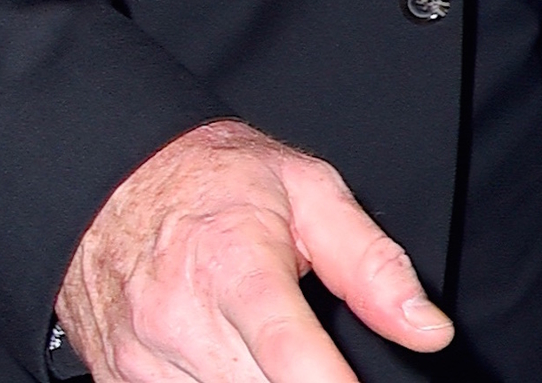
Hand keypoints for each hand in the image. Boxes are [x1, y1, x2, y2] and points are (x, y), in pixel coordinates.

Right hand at [57, 118, 446, 382]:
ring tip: (271, 345)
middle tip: (324, 359)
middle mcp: (178, 319)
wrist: (115, 178)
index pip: (287, 350)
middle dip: (305, 381)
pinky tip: (230, 357)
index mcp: (234, 266)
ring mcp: (139, 356)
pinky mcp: (116, 377)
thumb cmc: (219, 180)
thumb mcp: (313, 191)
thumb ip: (373, 265)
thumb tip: (426, 328)